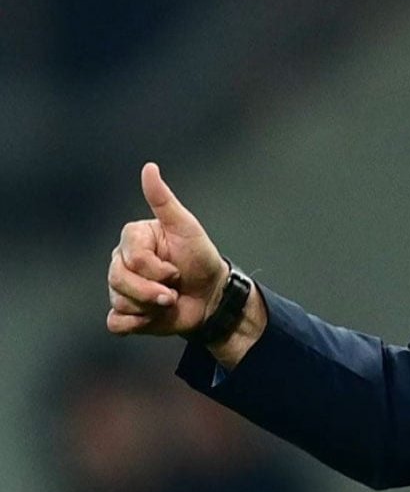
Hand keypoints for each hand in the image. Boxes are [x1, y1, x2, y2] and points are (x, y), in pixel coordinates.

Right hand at [107, 163, 225, 336]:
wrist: (212, 295)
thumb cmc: (201, 258)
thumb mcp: (186, 227)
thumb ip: (163, 200)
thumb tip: (149, 167)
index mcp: (133, 240)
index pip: (131, 258)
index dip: (156, 269)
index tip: (176, 268)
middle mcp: (121, 262)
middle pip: (118, 280)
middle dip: (153, 290)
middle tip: (174, 290)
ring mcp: (121, 288)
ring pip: (119, 301)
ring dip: (150, 307)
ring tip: (168, 300)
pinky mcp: (126, 314)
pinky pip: (115, 323)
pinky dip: (136, 324)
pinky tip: (152, 317)